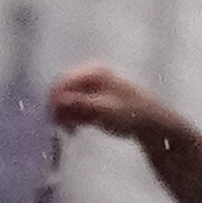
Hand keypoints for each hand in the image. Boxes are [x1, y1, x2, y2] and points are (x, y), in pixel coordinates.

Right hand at [47, 63, 189, 157]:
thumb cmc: (130, 113)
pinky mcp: (91, 103)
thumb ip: (79, 104)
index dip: (54, 98)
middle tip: (59, 127)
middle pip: (62, 90)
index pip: (63, 81)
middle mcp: (90, 77)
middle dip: (58, 109)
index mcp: (94, 72)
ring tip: (70, 131)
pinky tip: (75, 131)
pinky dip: (71, 119)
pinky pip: (73, 110)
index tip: (51, 117)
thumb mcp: (103, 109)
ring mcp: (91, 90)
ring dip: (64, 116)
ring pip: (66, 102)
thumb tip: (56, 101)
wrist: (150, 123)